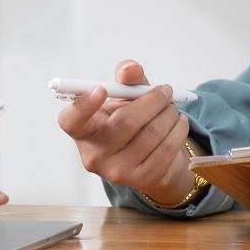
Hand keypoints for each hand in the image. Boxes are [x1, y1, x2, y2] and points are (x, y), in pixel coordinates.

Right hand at [57, 59, 197, 207]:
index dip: (83, 106)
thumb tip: (130, 69)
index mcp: (83, 131)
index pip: (71, 121)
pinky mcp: (143, 180)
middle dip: (152, 101)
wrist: (153, 158)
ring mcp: (118, 171)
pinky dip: (178, 129)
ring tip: (172, 108)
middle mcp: (94, 155)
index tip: (100, 88)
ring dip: (169, 114)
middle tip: (165, 91)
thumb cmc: (131, 122)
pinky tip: (179, 123)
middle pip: (124, 122)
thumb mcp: (126, 97)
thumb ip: (127, 79)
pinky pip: (167, 147)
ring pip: (151, 133)